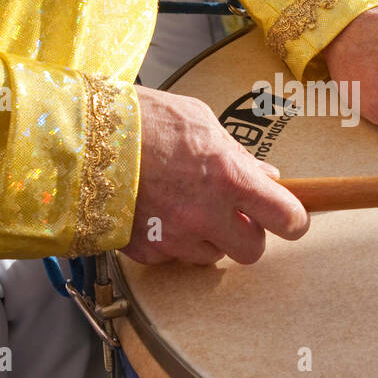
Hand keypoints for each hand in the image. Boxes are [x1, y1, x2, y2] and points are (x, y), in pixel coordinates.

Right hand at [122, 86, 307, 265]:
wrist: (84, 137)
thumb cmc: (145, 120)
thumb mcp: (201, 122)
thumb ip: (238, 154)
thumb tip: (267, 175)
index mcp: (228, 176)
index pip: (285, 217)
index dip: (294, 221)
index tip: (290, 218)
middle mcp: (205, 213)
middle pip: (252, 251)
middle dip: (248, 235)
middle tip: (234, 214)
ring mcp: (174, 236)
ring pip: (212, 257)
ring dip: (209, 239)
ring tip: (187, 207)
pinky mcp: (146, 251)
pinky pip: (174, 257)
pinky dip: (172, 242)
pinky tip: (158, 214)